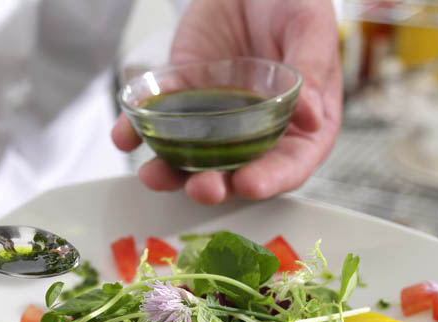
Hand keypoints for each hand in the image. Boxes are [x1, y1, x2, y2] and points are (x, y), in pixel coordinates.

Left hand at [112, 0, 341, 204]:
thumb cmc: (291, 4)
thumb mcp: (309, 27)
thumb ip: (312, 69)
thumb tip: (313, 118)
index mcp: (299, 129)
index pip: (288, 167)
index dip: (269, 181)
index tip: (248, 184)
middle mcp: (257, 137)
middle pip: (237, 174)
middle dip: (217, 186)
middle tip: (202, 188)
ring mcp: (216, 125)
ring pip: (193, 160)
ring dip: (172, 174)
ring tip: (153, 175)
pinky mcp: (183, 104)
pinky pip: (157, 124)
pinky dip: (136, 132)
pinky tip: (123, 135)